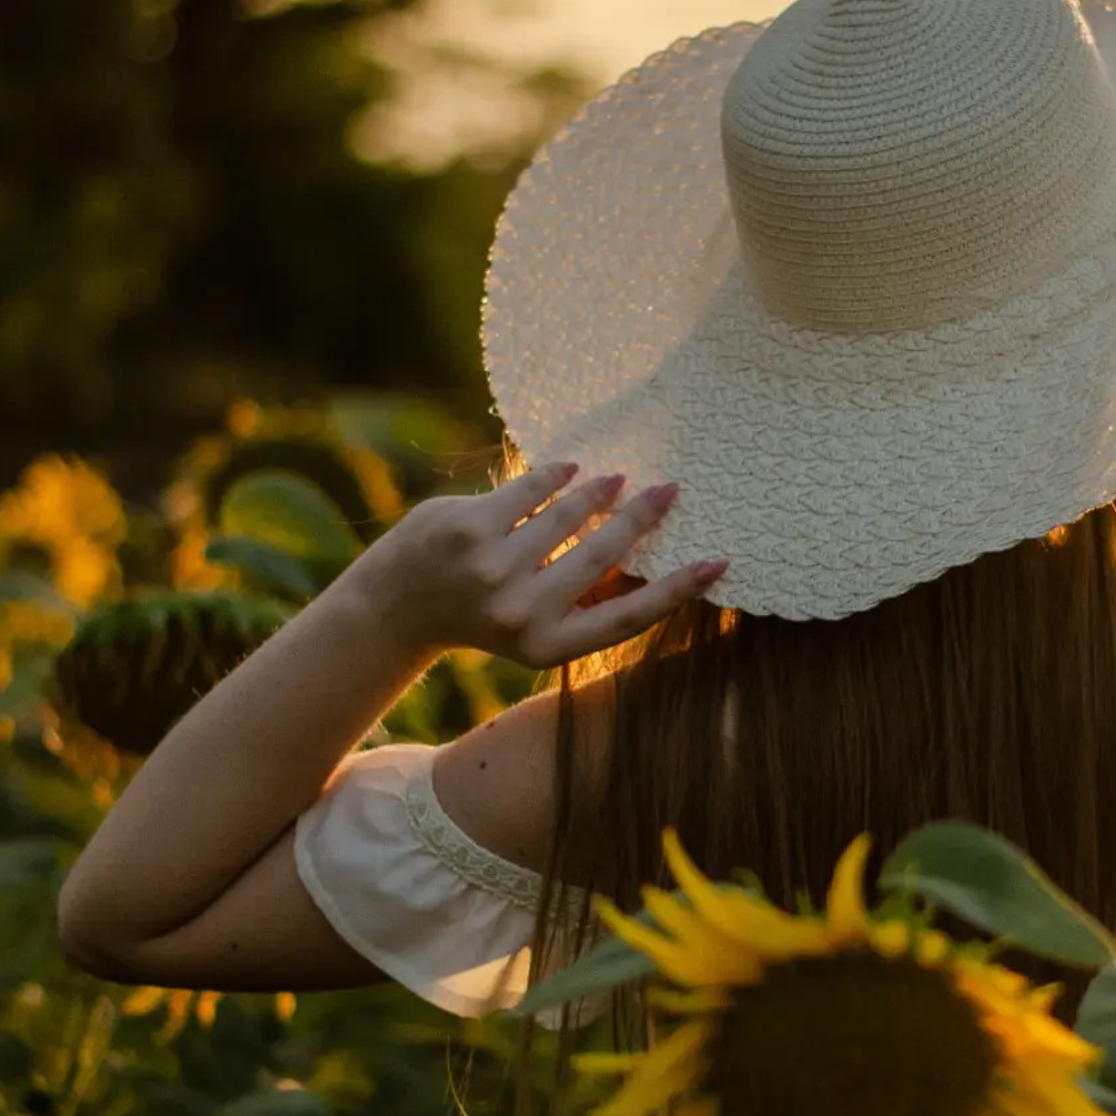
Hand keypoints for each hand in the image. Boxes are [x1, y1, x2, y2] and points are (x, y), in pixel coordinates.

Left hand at [357, 462, 724, 666]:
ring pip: (567, 516)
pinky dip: (555, 476)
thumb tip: (644, 562)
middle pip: (604, 553)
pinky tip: (571, 468)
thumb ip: (581, 603)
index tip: (718, 563)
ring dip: (600, 491)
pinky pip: (528, 490)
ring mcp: (493, 569)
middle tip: (671, 489)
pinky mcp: (468, 528)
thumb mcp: (534, 629)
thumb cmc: (481, 615)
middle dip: (644, 515)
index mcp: (549, 647)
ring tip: (617, 479)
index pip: (629, 617)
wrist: (396, 609)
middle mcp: (524, 612)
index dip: (677, 589)